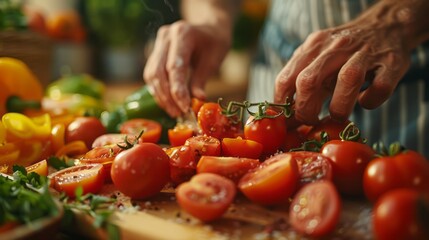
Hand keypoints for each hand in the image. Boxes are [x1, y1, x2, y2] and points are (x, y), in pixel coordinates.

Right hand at [144, 20, 230, 116]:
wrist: (208, 28)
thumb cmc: (214, 43)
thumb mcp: (213, 59)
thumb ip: (202, 79)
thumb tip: (197, 100)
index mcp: (183, 33)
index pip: (175, 66)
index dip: (177, 90)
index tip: (185, 107)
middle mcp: (166, 36)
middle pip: (159, 71)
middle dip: (168, 96)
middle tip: (179, 113)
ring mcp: (158, 43)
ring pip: (152, 74)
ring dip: (161, 96)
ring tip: (174, 111)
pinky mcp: (154, 52)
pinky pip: (151, 74)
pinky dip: (159, 91)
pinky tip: (169, 103)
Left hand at [274, 1, 414, 124]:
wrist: (386, 25)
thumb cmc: (344, 53)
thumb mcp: (318, 59)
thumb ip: (301, 81)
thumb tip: (285, 120)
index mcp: (312, 47)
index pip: (285, 79)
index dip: (283, 106)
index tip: (288, 121)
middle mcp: (335, 47)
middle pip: (308, 81)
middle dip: (306, 110)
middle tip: (312, 121)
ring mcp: (364, 53)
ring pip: (347, 80)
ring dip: (338, 107)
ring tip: (338, 116)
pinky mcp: (391, 63)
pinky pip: (380, 87)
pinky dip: (371, 101)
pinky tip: (365, 101)